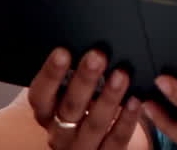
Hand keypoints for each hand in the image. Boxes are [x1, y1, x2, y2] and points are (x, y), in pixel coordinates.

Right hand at [27, 47, 142, 149]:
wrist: (88, 147)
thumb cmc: (79, 110)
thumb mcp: (64, 95)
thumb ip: (68, 75)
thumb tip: (78, 38)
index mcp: (46, 113)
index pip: (40, 95)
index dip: (50, 74)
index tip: (63, 51)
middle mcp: (59, 133)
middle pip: (69, 107)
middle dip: (84, 80)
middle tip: (98, 55)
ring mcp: (81, 147)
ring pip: (94, 124)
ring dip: (109, 98)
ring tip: (122, 74)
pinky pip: (116, 140)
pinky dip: (127, 119)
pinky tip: (137, 100)